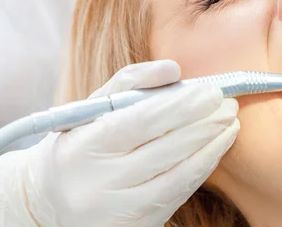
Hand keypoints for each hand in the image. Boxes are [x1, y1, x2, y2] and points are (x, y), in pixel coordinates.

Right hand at [0, 60, 239, 226]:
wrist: (50, 201)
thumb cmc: (80, 142)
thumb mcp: (93, 106)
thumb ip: (132, 81)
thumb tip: (174, 69)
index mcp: (84, 147)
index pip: (141, 122)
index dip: (183, 106)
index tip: (212, 92)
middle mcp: (98, 185)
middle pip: (166, 150)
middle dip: (206, 125)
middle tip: (230, 105)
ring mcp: (117, 212)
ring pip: (178, 177)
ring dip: (212, 149)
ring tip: (231, 125)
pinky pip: (177, 195)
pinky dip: (200, 170)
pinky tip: (215, 150)